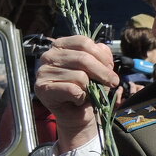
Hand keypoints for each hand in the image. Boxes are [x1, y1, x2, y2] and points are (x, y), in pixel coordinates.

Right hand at [34, 35, 118, 151]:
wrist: (77, 113)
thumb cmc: (88, 88)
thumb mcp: (98, 68)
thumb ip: (102, 55)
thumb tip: (104, 50)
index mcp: (61, 45)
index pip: (83, 42)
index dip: (101, 55)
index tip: (111, 67)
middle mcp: (49, 56)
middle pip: (83, 58)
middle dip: (103, 72)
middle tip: (113, 82)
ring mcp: (43, 72)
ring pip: (80, 76)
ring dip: (90, 87)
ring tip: (88, 92)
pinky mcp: (42, 88)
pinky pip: (72, 89)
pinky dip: (81, 97)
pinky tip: (78, 99)